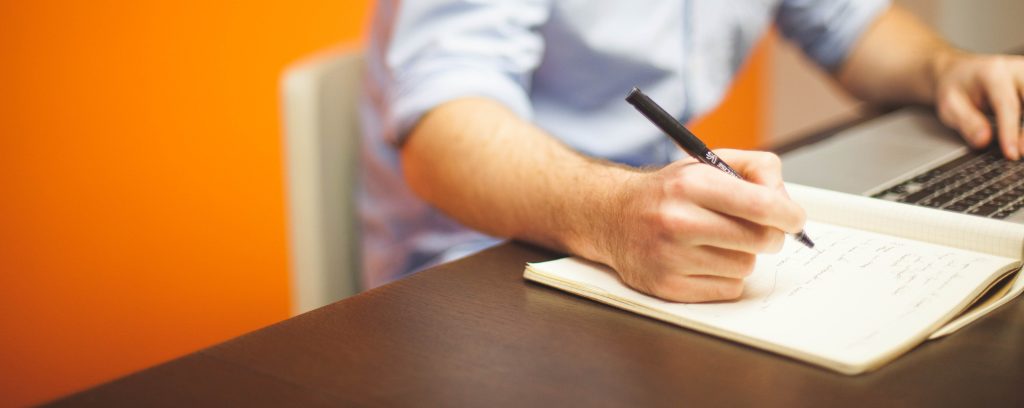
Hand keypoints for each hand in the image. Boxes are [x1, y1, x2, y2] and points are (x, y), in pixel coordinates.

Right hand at [597, 150, 806, 302]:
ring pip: (745, 266)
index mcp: (690, 184)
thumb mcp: (708, 163)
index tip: (794, 219)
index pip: (760, 205)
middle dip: (769, 235)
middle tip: (759, 229)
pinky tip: (705, 260)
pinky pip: (728, 289)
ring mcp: (670, 257)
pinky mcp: (668, 287)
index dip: (789, 215)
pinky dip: (726, 277)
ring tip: (717, 242)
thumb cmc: (669, 192)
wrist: (613, 216)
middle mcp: (677, 221)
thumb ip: (756, 169)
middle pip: (760, 240)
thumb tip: (786, 202)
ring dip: (742, 255)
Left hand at [934, 51, 1023, 158]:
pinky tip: (1023, 140)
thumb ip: (966, 122)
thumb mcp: (949, 105)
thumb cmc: (955, 88)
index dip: (1011, 132)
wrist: (960, 72)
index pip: (1008, 105)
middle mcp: (1017, 70)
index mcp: (993, 73)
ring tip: (1022, 148)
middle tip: (1021, 152)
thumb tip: (983, 141)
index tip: (1012, 153)